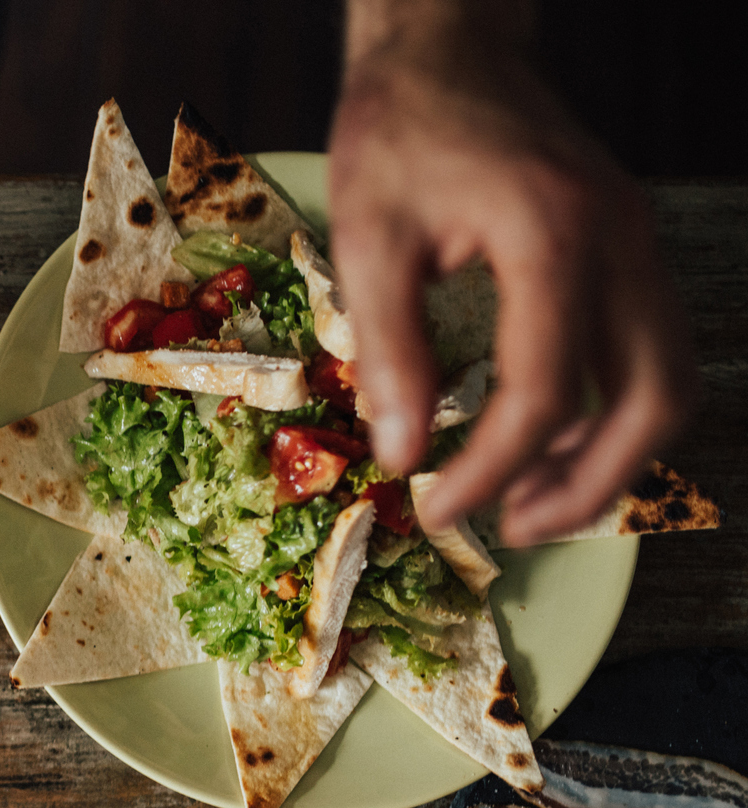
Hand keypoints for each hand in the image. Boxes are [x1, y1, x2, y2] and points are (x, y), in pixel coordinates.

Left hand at [328, 23, 694, 544]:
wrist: (446, 53)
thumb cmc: (398, 132)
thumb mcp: (366, 238)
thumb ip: (387, 349)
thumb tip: (400, 454)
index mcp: (553, 236)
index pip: (544, 392)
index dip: (491, 469)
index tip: (437, 508)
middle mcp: (621, 241)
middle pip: (653, 400)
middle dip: (588, 484)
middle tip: (512, 525)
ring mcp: (639, 244)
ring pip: (668, 382)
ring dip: (610, 456)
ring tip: (527, 498)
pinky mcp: (631, 251)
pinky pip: (648, 352)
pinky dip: (608, 411)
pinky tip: (542, 440)